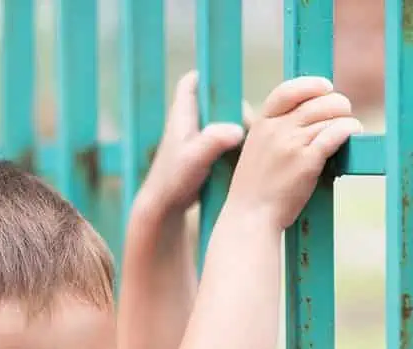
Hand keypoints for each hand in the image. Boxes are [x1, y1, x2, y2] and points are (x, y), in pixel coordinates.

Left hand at [136, 71, 246, 216]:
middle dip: (233, 109)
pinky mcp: (203, 154)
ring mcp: (196, 138)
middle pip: (216, 101)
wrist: (165, 207)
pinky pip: (224, 141)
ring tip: (248, 143)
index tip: (228, 89)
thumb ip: (214, 140)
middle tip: (246, 125)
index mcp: (182, 114)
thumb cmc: (173, 179)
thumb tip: (238, 131)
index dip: (208, 78)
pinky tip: (242, 157)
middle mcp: (189, 122)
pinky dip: (234, 145)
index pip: (192, 81)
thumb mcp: (195, 158)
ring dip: (237, 129)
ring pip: (222, 122)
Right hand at [223, 76, 360, 230]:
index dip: (310, 85)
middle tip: (345, 112)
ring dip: (346, 119)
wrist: (250, 217)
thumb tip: (309, 119)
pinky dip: (349, 129)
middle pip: (316, 102)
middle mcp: (276, 130)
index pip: (287, 91)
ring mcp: (291, 144)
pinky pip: (335, 134)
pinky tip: (354, 132)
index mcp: (261, 125)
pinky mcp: (307, 161)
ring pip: (329, 116)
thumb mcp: (256, 152)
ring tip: (353, 127)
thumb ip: (276, 134)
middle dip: (336, 104)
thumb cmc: (255, 191)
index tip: (326, 87)